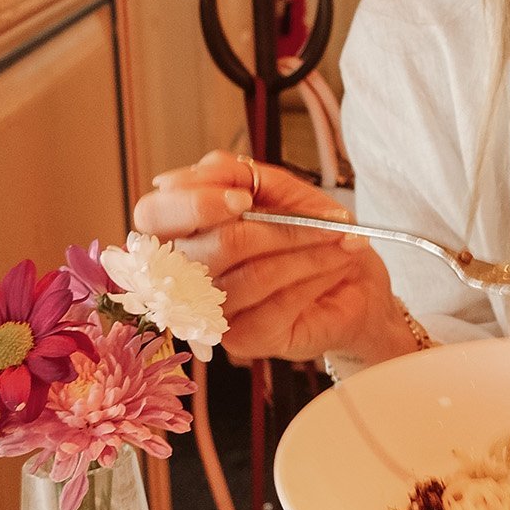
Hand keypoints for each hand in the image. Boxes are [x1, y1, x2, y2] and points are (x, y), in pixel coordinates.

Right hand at [132, 151, 409, 366]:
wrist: (356, 280)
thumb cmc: (311, 232)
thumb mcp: (281, 190)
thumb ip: (240, 174)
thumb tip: (205, 169)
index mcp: (184, 229)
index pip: (153, 215)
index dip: (193, 204)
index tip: (242, 196)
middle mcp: (186, 273)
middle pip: (209, 248)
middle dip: (277, 229)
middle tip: (321, 221)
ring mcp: (211, 312)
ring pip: (252, 275)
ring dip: (308, 251)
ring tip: (339, 241)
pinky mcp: (242, 340)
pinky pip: (275, 305)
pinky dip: (314, 277)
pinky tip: (334, 267)